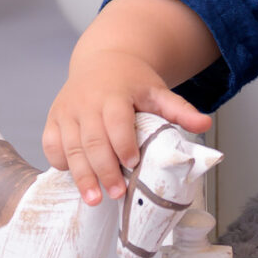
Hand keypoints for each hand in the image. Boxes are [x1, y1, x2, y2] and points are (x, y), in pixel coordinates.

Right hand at [43, 49, 210, 206]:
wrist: (102, 59)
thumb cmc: (132, 80)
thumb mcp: (157, 90)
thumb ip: (179, 109)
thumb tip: (205, 125)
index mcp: (114, 94)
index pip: (117, 121)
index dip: (123, 143)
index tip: (133, 164)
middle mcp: (86, 102)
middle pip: (93, 141)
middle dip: (104, 170)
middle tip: (116, 193)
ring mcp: (66, 111)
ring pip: (71, 147)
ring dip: (82, 175)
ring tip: (94, 199)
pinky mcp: (53, 118)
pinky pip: (52, 145)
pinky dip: (61, 163)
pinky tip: (75, 177)